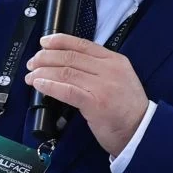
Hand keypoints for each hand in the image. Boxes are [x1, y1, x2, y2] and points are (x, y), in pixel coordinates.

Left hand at [25, 34, 150, 156]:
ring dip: (43, 72)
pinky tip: (39, 84)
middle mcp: (110, 69)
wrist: (141, 131)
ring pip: (66, 71)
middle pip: (70, 57)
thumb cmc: (126, 108)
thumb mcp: (118, 79)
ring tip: (31, 75)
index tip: (43, 43)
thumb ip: (98, 68)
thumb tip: (66, 62)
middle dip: (45, 58)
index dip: (59, 41)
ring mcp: (103, 86)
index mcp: (115, 60)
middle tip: (32, 63)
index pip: (82, 44)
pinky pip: (67, 90)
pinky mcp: (96, 103)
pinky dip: (49, 85)